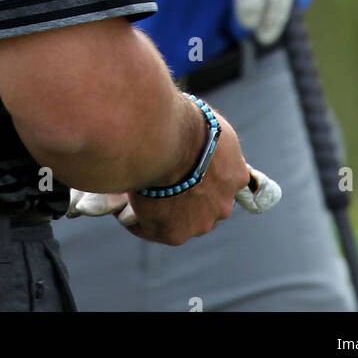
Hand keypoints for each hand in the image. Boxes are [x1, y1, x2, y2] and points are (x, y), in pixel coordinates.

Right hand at [68, 111, 260, 245]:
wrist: (164, 139)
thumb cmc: (181, 122)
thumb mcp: (205, 124)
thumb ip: (204, 140)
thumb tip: (189, 140)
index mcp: (236, 174)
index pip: (219, 181)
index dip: (198, 174)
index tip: (180, 166)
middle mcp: (224, 204)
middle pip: (200, 204)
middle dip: (181, 194)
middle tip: (154, 177)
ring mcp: (201, 223)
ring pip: (175, 218)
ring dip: (158, 206)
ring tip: (132, 188)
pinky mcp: (174, 234)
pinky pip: (148, 227)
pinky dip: (134, 216)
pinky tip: (121, 200)